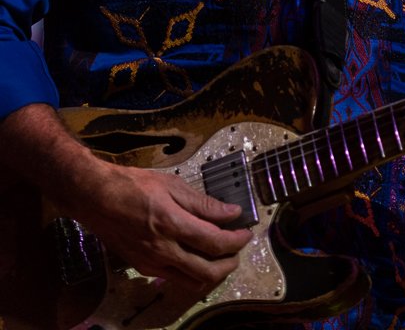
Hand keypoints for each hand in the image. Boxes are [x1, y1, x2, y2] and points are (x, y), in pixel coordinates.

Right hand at [67, 161, 252, 293]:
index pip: (214, 242)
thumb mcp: (171, 184)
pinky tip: (197, 257)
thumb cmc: (133, 184)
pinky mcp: (143, 268)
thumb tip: (230, 212)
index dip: (236, 240)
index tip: (247, 232)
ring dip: (213, 273)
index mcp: (171, 224)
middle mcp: (162, 250)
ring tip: (222, 256)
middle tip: (239, 249)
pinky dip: (192, 273)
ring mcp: (151, 263)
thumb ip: (202, 203)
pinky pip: (175, 279)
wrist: (95, 198)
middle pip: (207, 271)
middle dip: (229, 263)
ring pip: (191, 281)